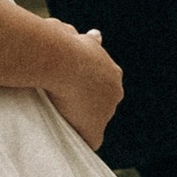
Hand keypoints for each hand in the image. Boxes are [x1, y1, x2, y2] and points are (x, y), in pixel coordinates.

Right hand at [45, 24, 123, 148]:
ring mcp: (106, 112)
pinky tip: (68, 142)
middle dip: (88, 105)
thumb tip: (96, 34)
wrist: (62, 60)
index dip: (88, 87)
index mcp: (112, 72)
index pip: (103, 84)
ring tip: (63, 121)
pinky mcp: (95, 130)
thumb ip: (86, 39)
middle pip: (103, 104)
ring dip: (83, 122)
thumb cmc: (61, 45)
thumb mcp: (75, 34)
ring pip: (96, 122)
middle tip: (67, 104)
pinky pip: (90, 141)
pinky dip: (81, 141)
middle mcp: (115, 92)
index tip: (73, 86)